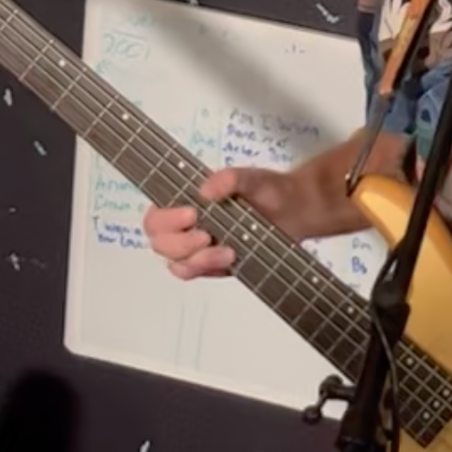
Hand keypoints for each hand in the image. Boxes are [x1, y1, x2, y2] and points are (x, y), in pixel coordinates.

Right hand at [142, 167, 297, 279]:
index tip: (191, 215)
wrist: (295, 211)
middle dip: (180, 244)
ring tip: (228, 251)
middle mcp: (186, 226)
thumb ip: (229, 178)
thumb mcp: (251, 177)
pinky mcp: (213, 265)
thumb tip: (205, 190)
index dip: (165, 220)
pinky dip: (208, 269)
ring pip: (176, 264)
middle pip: (159, 243)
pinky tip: (231, 258)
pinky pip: (196, 274)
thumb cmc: (268, 190)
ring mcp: (198, 248)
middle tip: (207, 236)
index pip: (156, 216)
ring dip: (198, 260)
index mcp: (185, 201)